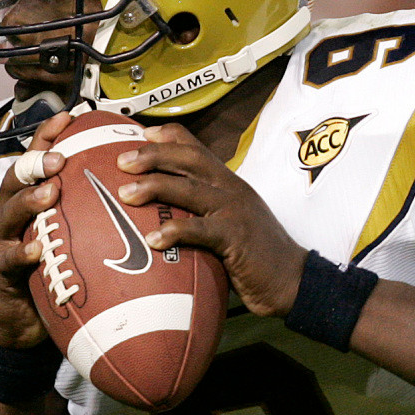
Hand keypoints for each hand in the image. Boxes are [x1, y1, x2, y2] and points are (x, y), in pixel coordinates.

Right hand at [0, 112, 70, 347]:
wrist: (24, 323)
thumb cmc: (54, 272)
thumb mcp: (72, 237)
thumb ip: (91, 212)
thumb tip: (137, 188)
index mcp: (28, 200)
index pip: (36, 159)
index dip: (49, 136)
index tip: (71, 116)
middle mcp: (10, 214)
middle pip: (17, 178)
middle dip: (37, 163)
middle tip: (61, 157)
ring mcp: (1, 241)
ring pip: (8, 212)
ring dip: (29, 200)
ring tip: (50, 192)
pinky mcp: (0, 271)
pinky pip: (10, 259)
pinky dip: (23, 252)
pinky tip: (38, 248)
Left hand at [116, 122, 306, 316]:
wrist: (293, 280)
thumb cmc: (257, 257)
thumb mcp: (231, 223)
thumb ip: (204, 213)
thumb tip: (164, 217)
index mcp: (229, 182)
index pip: (197, 148)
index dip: (167, 137)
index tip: (139, 134)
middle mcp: (231, 189)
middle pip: (188, 159)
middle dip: (152, 155)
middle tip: (121, 161)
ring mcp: (234, 211)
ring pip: (189, 188)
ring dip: (154, 186)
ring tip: (125, 193)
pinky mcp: (236, 237)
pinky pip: (200, 230)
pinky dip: (175, 232)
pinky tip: (153, 239)